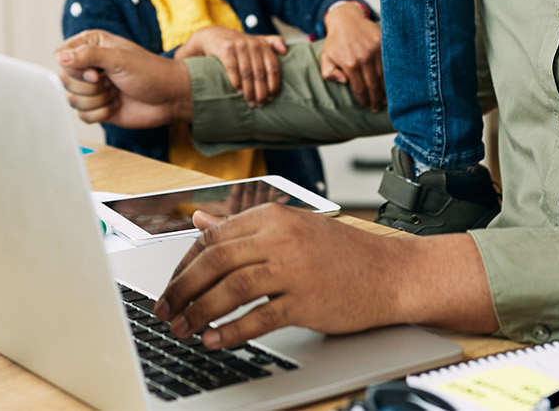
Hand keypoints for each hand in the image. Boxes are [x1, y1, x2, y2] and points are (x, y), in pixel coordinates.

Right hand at [55, 30, 192, 129]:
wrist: (169, 99)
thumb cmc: (150, 72)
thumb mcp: (119, 58)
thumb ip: (88, 55)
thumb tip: (60, 57)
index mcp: (91, 46)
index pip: (61, 56)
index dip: (75, 68)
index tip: (96, 71)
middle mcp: (88, 65)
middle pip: (64, 80)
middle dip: (89, 86)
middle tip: (111, 81)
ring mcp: (92, 88)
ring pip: (72, 99)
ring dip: (97, 100)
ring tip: (115, 92)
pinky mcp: (96, 108)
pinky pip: (82, 116)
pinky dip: (100, 113)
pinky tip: (116, 106)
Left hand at [155, 204, 494, 348]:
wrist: (394, 273)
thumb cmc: (343, 254)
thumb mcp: (291, 228)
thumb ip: (243, 227)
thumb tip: (199, 221)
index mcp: (271, 217)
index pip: (211, 239)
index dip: (184, 265)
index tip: (171, 286)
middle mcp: (279, 238)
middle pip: (214, 262)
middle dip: (182, 290)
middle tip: (164, 310)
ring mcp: (294, 269)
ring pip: (230, 289)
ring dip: (200, 312)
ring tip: (183, 329)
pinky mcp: (307, 300)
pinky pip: (259, 317)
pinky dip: (232, 331)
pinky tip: (215, 340)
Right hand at [181, 26, 286, 105]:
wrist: (215, 35)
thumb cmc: (240, 43)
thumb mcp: (257, 40)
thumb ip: (273, 43)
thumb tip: (286, 51)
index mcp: (263, 45)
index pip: (273, 67)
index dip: (274, 84)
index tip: (272, 97)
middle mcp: (252, 44)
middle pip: (260, 73)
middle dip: (261, 91)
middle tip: (260, 104)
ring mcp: (238, 46)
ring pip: (247, 73)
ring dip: (249, 90)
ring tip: (250, 101)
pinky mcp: (225, 49)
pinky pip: (232, 68)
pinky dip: (236, 81)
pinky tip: (238, 90)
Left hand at [317, 2, 385, 109]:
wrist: (346, 19)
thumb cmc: (335, 41)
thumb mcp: (325, 57)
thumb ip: (329, 73)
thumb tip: (344, 82)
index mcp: (350, 63)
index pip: (360, 88)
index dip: (364, 99)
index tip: (367, 106)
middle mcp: (364, 58)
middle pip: (374, 85)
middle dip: (376, 99)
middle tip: (377, 108)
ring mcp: (376, 50)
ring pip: (384, 76)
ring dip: (385, 91)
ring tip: (385, 100)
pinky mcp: (384, 44)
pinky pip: (390, 64)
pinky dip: (392, 76)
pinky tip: (392, 85)